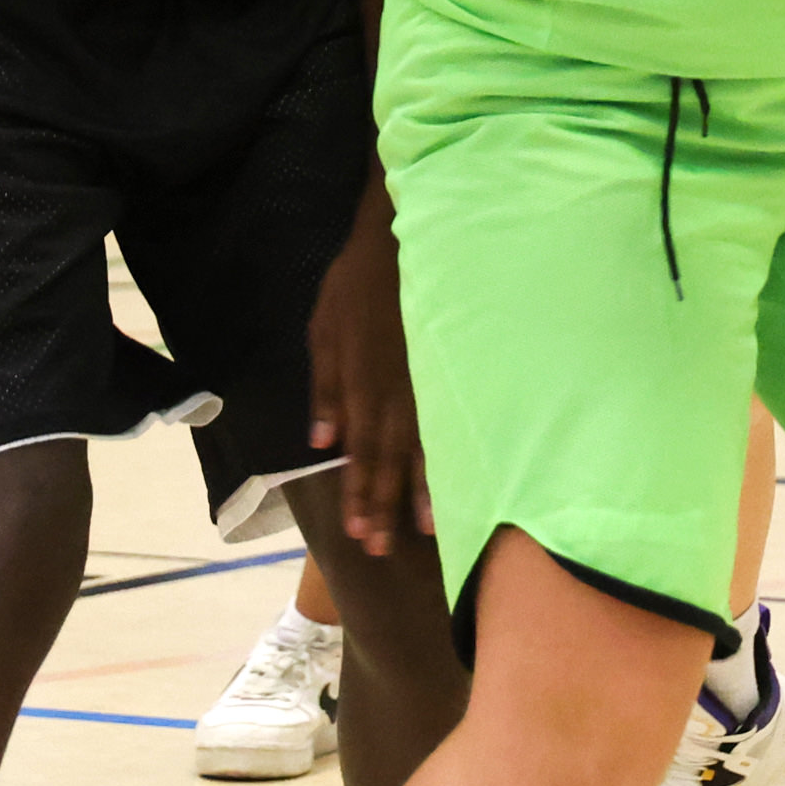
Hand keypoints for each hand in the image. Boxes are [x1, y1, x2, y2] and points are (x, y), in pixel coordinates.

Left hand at [307, 176, 425, 556]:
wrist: (406, 236)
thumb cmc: (360, 282)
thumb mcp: (324, 329)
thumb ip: (325, 388)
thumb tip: (323, 443)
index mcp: (360, 385)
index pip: (360, 453)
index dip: (359, 494)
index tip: (358, 534)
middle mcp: (395, 393)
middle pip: (389, 461)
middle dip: (383, 506)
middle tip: (381, 549)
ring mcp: (426, 383)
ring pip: (423, 448)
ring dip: (419, 492)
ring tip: (424, 532)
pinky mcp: (449, 369)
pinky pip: (450, 420)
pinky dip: (450, 454)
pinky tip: (462, 478)